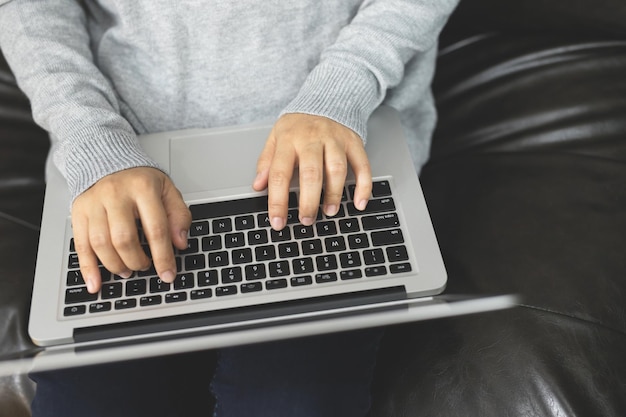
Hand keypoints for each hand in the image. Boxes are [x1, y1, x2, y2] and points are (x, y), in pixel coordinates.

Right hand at [71, 167, 190, 293]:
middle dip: (137, 261)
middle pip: (124, 239)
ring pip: (101, 244)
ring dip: (116, 265)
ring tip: (127, 270)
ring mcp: (94, 203)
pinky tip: (96, 283)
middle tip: (145, 267)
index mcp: (143, 188)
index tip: (168, 274)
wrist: (107, 160)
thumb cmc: (139, 180)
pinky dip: (88, 269)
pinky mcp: (78, 212)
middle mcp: (116, 195)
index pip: (156, 228)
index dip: (163, 256)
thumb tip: (180, 243)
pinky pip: (80, 245)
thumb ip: (178, 215)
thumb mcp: (167, 190)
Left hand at [253, 113, 371, 228]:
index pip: (279, 173)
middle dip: (308, 201)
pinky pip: (362, 165)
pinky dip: (363, 186)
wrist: (325, 99)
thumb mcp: (276, 137)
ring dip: (334, 194)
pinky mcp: (353, 142)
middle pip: (311, 173)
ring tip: (329, 212)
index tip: (278, 222)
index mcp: (288, 139)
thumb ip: (267, 161)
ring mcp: (335, 139)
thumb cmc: (299, 125)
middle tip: (306, 220)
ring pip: (336, 169)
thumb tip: (257, 185)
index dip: (277, 201)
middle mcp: (312, 138)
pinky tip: (359, 202)